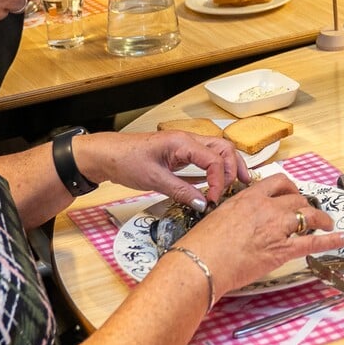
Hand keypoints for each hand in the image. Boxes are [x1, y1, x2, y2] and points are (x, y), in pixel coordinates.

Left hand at [72, 130, 250, 211]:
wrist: (105, 155)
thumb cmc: (125, 161)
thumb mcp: (153, 179)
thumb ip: (181, 191)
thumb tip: (203, 204)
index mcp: (182, 142)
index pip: (214, 159)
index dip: (219, 181)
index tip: (213, 200)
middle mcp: (187, 140)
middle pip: (223, 148)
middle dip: (234, 167)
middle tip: (237, 188)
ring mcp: (184, 146)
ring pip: (217, 151)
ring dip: (229, 165)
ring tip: (238, 183)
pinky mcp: (179, 153)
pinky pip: (205, 157)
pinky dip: (216, 168)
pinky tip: (218, 181)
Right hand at [178, 174, 343, 291]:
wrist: (201, 263)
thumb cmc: (203, 245)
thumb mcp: (220, 216)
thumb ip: (237, 212)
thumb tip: (243, 218)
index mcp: (249, 197)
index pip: (278, 182)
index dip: (291, 188)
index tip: (294, 194)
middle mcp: (267, 208)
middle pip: (297, 199)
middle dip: (306, 206)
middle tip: (309, 213)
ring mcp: (277, 227)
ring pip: (309, 216)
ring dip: (321, 220)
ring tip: (327, 224)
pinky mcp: (282, 249)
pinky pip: (313, 242)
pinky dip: (331, 241)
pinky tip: (343, 238)